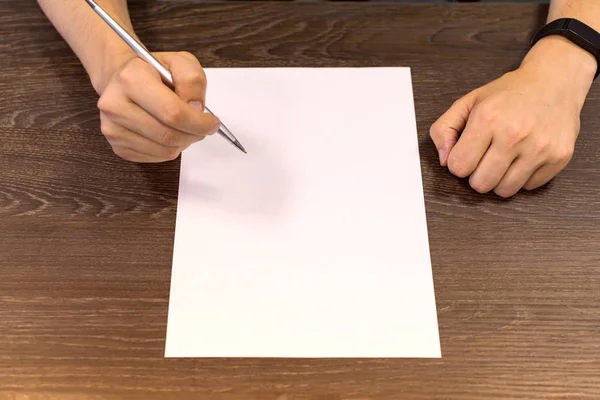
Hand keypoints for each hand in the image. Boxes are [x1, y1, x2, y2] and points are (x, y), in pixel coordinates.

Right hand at [96, 51, 219, 161]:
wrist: (120, 80)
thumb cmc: (153, 71)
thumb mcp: (180, 62)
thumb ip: (192, 80)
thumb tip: (196, 109)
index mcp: (131, 79)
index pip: (172, 113)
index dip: (199, 123)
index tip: (212, 123)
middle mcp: (115, 105)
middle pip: (169, 135)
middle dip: (194, 134)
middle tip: (202, 127)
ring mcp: (113, 129)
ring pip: (164, 150)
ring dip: (183, 143)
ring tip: (184, 127)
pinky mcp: (117, 147)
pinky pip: (155, 158)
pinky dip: (170, 149)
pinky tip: (168, 133)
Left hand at [430, 36, 595, 197]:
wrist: (555, 81)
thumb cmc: (508, 94)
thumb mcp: (468, 102)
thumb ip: (444, 129)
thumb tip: (445, 161)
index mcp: (488, 118)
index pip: (458, 166)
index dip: (458, 163)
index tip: (467, 152)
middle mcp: (515, 134)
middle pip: (480, 184)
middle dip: (477, 174)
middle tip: (484, 158)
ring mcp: (540, 147)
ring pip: (504, 191)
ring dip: (498, 180)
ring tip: (502, 160)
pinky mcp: (559, 157)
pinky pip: (528, 187)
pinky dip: (521, 178)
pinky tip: (523, 158)